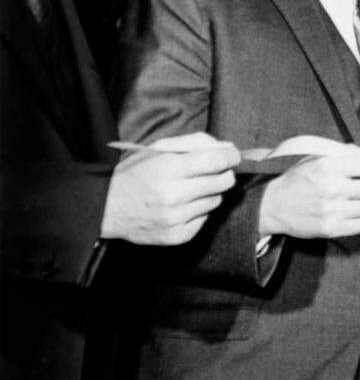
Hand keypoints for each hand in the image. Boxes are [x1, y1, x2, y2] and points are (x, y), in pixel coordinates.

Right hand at [102, 132, 239, 244]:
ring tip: (188, 189)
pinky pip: (205, 219)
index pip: (217, 161)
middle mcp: (173, 195)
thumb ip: (196, 143)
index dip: (231, 156)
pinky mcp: (177, 236)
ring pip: (216, 200)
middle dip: (223, 173)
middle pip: (224, 181)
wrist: (106, 207)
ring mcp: (175, 218)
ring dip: (208, 193)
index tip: (233, 156)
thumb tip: (229, 149)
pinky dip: (198, 211)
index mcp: (168, 169)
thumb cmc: (136, 172)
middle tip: (213, 171)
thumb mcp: (159, 148)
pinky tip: (181, 206)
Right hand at [259, 147, 359, 239]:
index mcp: (329, 166)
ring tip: (352, 203)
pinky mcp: (330, 229)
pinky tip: (347, 216)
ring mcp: (331, 210)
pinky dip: (358, 221)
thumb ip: (345, 154)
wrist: (272, 205)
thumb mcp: (316, 159)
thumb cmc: (297, 180)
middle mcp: (332, 187)